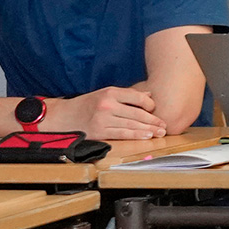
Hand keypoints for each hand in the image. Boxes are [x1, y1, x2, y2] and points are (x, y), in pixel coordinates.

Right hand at [46, 85, 163, 140]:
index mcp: (110, 92)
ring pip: (132, 124)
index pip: (137, 97)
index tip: (156, 109)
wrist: (64, 116)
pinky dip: (136, 135)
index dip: (150, 104)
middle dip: (153, 120)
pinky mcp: (100, 131)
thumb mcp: (105, 94)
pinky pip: (122, 134)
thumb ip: (127, 95)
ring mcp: (103, 119)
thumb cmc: (88, 104)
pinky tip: (147, 136)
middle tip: (164, 125)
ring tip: (160, 132)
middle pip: (137, 113)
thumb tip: (149, 95)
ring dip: (148, 129)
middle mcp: (108, 105)